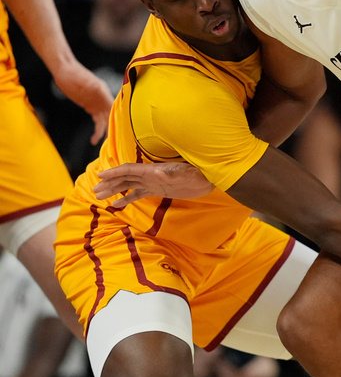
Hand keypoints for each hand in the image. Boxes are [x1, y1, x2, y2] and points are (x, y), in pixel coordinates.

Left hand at [52, 60, 112, 144]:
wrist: (62, 69)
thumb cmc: (72, 74)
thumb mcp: (84, 82)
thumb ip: (96, 90)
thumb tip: (108, 97)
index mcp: (104, 93)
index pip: (115, 109)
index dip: (118, 119)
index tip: (119, 131)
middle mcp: (103, 99)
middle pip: (112, 116)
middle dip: (112, 128)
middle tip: (109, 142)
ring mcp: (97, 102)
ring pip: (105, 120)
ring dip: (103, 131)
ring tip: (97, 143)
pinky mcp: (90, 106)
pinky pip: (97, 119)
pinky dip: (97, 128)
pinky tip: (94, 137)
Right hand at [94, 162, 213, 206]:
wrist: (209, 179)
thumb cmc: (198, 174)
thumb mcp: (186, 174)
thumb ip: (172, 174)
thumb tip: (157, 173)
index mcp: (153, 170)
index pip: (129, 170)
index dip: (114, 172)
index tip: (100, 176)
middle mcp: (150, 175)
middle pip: (125, 178)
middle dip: (110, 183)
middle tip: (94, 190)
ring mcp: (154, 182)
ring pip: (129, 185)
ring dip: (114, 190)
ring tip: (99, 196)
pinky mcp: (159, 190)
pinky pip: (138, 194)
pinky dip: (126, 199)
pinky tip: (116, 206)